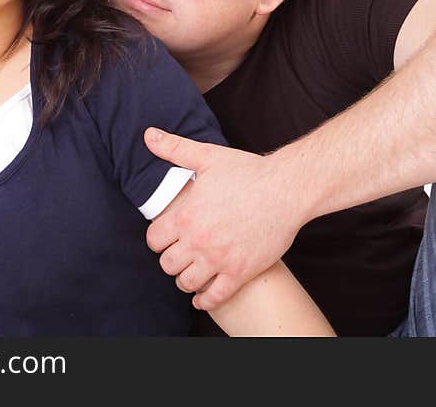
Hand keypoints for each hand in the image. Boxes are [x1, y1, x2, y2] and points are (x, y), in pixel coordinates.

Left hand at [144, 127, 305, 310]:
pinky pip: (214, 297)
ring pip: (186, 282)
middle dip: (171, 259)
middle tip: (180, 254)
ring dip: (185, 279)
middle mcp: (198, 241)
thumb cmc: (249, 171)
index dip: (158, 239)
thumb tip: (148, 135)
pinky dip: (205, 300)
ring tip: (191, 271)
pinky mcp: (240, 272)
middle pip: (166, 264)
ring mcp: (219, 259)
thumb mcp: (208, 156)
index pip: (153, 240)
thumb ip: (174, 148)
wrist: (287, 189)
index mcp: (186, 215)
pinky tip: (203, 296)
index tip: (166, 237)